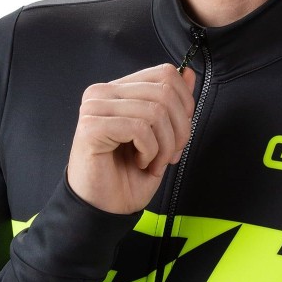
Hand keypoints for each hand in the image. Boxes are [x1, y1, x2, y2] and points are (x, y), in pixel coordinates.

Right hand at [66, 63, 196, 213]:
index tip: (179, 135)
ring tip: (154, 163)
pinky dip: (149, 151)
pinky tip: (140, 162)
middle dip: (179, 129)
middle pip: (164, 92)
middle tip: (171, 155)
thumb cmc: (127, 175)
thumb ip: (172, 104)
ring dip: (164, 145)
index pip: (166, 74)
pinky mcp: (91, 127)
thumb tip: (189, 74)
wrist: (104, 208)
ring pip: (155, 111)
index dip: (185, 104)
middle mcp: (102, 93)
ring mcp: (94, 108)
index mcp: (118, 91)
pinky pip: (139, 129)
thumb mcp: (161, 137)